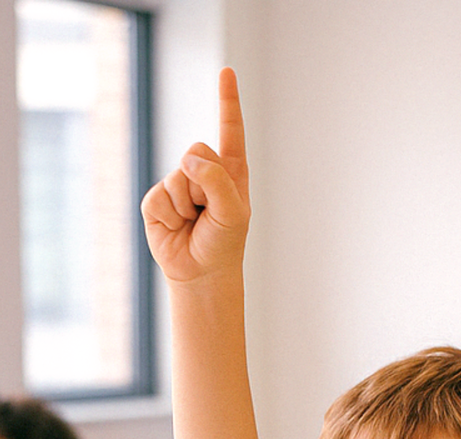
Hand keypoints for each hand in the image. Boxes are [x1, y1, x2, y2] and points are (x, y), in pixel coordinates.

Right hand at [141, 67, 249, 282]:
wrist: (200, 274)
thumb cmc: (223, 244)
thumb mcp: (233, 212)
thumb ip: (216, 180)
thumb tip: (187, 159)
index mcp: (230, 171)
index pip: (230, 130)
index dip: (227, 101)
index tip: (226, 72)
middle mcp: (204, 172)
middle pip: (198, 150)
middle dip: (204, 183)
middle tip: (208, 212)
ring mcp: (178, 184)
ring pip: (179, 175)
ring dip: (188, 204)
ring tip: (194, 223)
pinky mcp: (157, 200)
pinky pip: (161, 196)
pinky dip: (172, 215)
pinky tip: (178, 227)